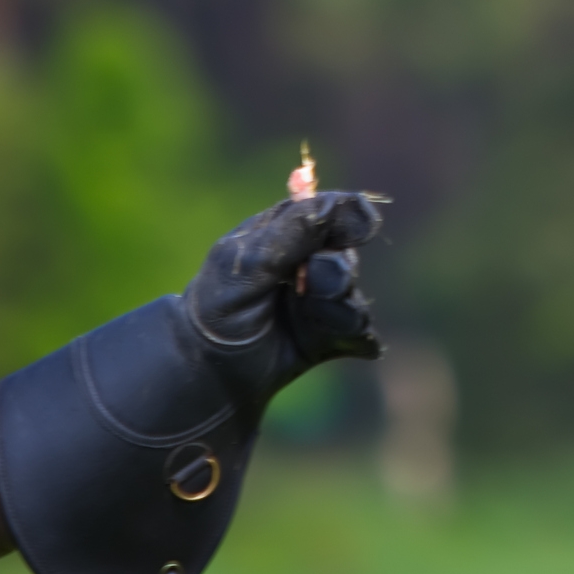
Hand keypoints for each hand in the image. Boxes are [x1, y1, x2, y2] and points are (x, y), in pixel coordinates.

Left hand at [184, 191, 384, 385]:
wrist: (209, 370)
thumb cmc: (220, 305)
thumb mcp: (247, 261)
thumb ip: (294, 231)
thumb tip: (346, 203)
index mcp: (289, 232)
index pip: (334, 212)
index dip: (351, 217)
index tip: (364, 227)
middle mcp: (312, 263)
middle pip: (347, 258)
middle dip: (331, 274)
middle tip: (299, 287)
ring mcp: (323, 301)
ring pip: (355, 300)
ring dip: (333, 311)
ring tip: (303, 321)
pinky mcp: (333, 337)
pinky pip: (360, 333)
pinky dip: (349, 338)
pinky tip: (326, 343)